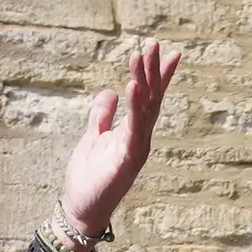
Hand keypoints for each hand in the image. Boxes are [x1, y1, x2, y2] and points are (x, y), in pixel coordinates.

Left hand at [55, 41, 182, 236]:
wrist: (82, 210)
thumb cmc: (89, 178)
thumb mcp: (92, 137)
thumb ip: (102, 115)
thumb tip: (109, 92)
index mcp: (133, 131)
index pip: (150, 98)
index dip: (159, 75)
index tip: (170, 52)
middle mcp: (140, 137)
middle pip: (151, 97)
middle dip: (153, 69)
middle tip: (154, 42)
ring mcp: (137, 147)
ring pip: (145, 108)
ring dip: (145, 79)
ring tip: (142, 54)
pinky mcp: (127, 158)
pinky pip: (133, 127)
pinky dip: (135, 106)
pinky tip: (134, 86)